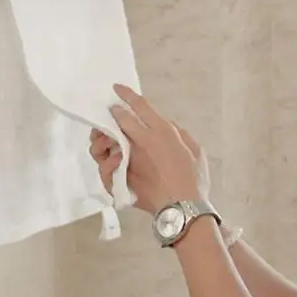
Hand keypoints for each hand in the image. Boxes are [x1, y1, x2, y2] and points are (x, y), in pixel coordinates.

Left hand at [102, 84, 202, 214]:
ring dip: (102, 139)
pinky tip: (108, 163)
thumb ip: (179, 134)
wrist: (183, 207)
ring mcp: (129, 159)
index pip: (140, 106)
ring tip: (103, 140)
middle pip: (120, 119)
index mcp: (161, 132)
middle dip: (113, 113)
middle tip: (110, 114)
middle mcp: (142, 141)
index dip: (126, 95)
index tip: (117, 89)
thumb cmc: (193, 179)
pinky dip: (104, 165)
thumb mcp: (194, 149)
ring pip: (106, 141)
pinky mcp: (121, 177)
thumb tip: (166, 126)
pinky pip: (105, 167)